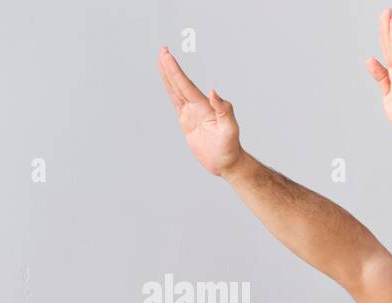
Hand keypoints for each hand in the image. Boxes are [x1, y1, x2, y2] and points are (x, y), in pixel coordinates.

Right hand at [157, 47, 243, 177]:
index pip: (186, 85)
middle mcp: (198, 106)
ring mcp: (192, 112)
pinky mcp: (187, 120)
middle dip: (170, 68)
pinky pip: (176, 102)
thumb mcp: (230, 129)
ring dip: (168, 76)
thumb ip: (224, 110)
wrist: (226, 162)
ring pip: (176, 90)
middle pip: (180, 83)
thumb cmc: (230, 147)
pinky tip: (167, 83)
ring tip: (161, 60)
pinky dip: (170, 91)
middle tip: (162, 50)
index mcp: (205, 106)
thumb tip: (214, 92)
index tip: (167, 56)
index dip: (176, 71)